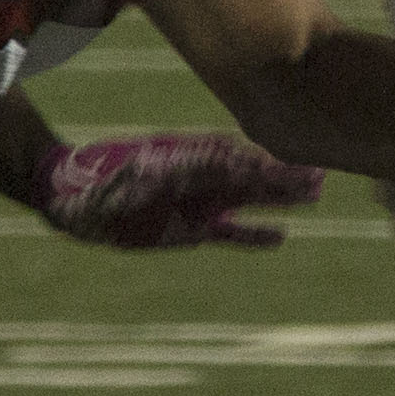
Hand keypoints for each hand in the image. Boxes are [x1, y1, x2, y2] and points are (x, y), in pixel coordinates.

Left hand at [32, 134, 325, 249]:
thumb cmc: (98, 180)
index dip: (261, 161)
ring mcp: (200, 202)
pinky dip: (254, 235)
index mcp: (188, 158)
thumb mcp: (130, 174)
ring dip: (280, 198)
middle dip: (284, 176)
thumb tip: (187, 159)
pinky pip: (231, 232)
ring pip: (250, 199)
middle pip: (251, 175)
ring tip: (315, 194)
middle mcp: (201, 178)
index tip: (290, 162)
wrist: (72, 196)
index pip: (233, 158)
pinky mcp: (193, 229)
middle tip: (321, 176)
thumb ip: (162, 170)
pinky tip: (281, 237)